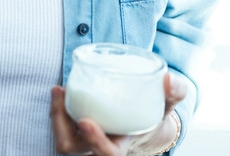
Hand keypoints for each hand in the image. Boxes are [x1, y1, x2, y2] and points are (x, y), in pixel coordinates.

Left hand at [50, 73, 185, 155]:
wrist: (138, 119)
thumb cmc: (151, 112)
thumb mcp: (166, 104)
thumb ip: (174, 93)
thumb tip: (169, 80)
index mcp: (120, 147)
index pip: (107, 154)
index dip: (95, 141)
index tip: (85, 120)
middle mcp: (99, 148)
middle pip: (72, 148)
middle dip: (60, 124)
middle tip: (60, 92)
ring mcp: (84, 142)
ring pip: (62, 139)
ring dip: (55, 115)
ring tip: (59, 89)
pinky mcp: (75, 131)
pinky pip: (60, 127)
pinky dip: (57, 110)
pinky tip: (60, 91)